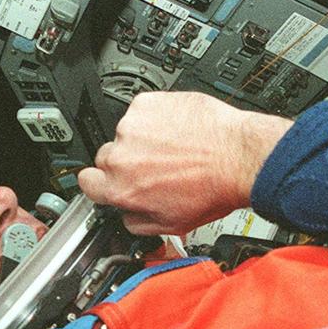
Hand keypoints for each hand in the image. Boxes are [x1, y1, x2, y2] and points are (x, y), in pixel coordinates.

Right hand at [77, 92, 290, 234]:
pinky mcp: (147, 104)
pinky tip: (178, 131)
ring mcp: (133, 126)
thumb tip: (126, 216)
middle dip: (126, 161)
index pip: (87, 183)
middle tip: (155, 165)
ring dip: (143, 139)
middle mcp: (122, 157)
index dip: (100, 183)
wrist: (239, 156)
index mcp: (122, 188)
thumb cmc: (213, 188)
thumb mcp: (172, 224)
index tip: (110, 181)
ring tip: (174, 147)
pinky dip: (156, 118)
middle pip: (106, 157)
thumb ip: (137, 222)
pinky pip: (142, 111)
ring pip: (126, 133)